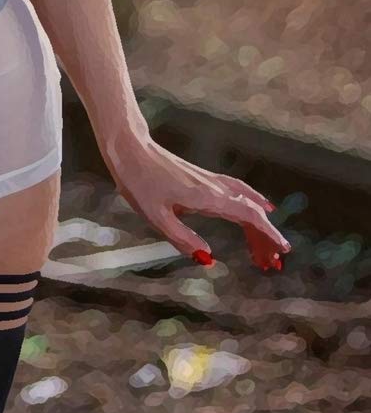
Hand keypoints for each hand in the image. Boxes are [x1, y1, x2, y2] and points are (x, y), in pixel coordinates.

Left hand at [105, 132, 290, 271]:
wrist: (129, 148)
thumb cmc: (139, 182)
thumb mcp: (156, 217)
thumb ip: (183, 239)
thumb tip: (209, 259)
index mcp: (206, 197)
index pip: (248, 215)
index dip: (268, 232)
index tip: (282, 250)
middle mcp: (213, 187)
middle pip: (251, 211)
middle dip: (266, 237)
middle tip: (273, 264)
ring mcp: (209, 180)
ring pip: (245, 202)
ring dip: (259, 224)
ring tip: (264, 250)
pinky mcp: (202, 178)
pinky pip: (236, 192)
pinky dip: (251, 204)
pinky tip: (258, 207)